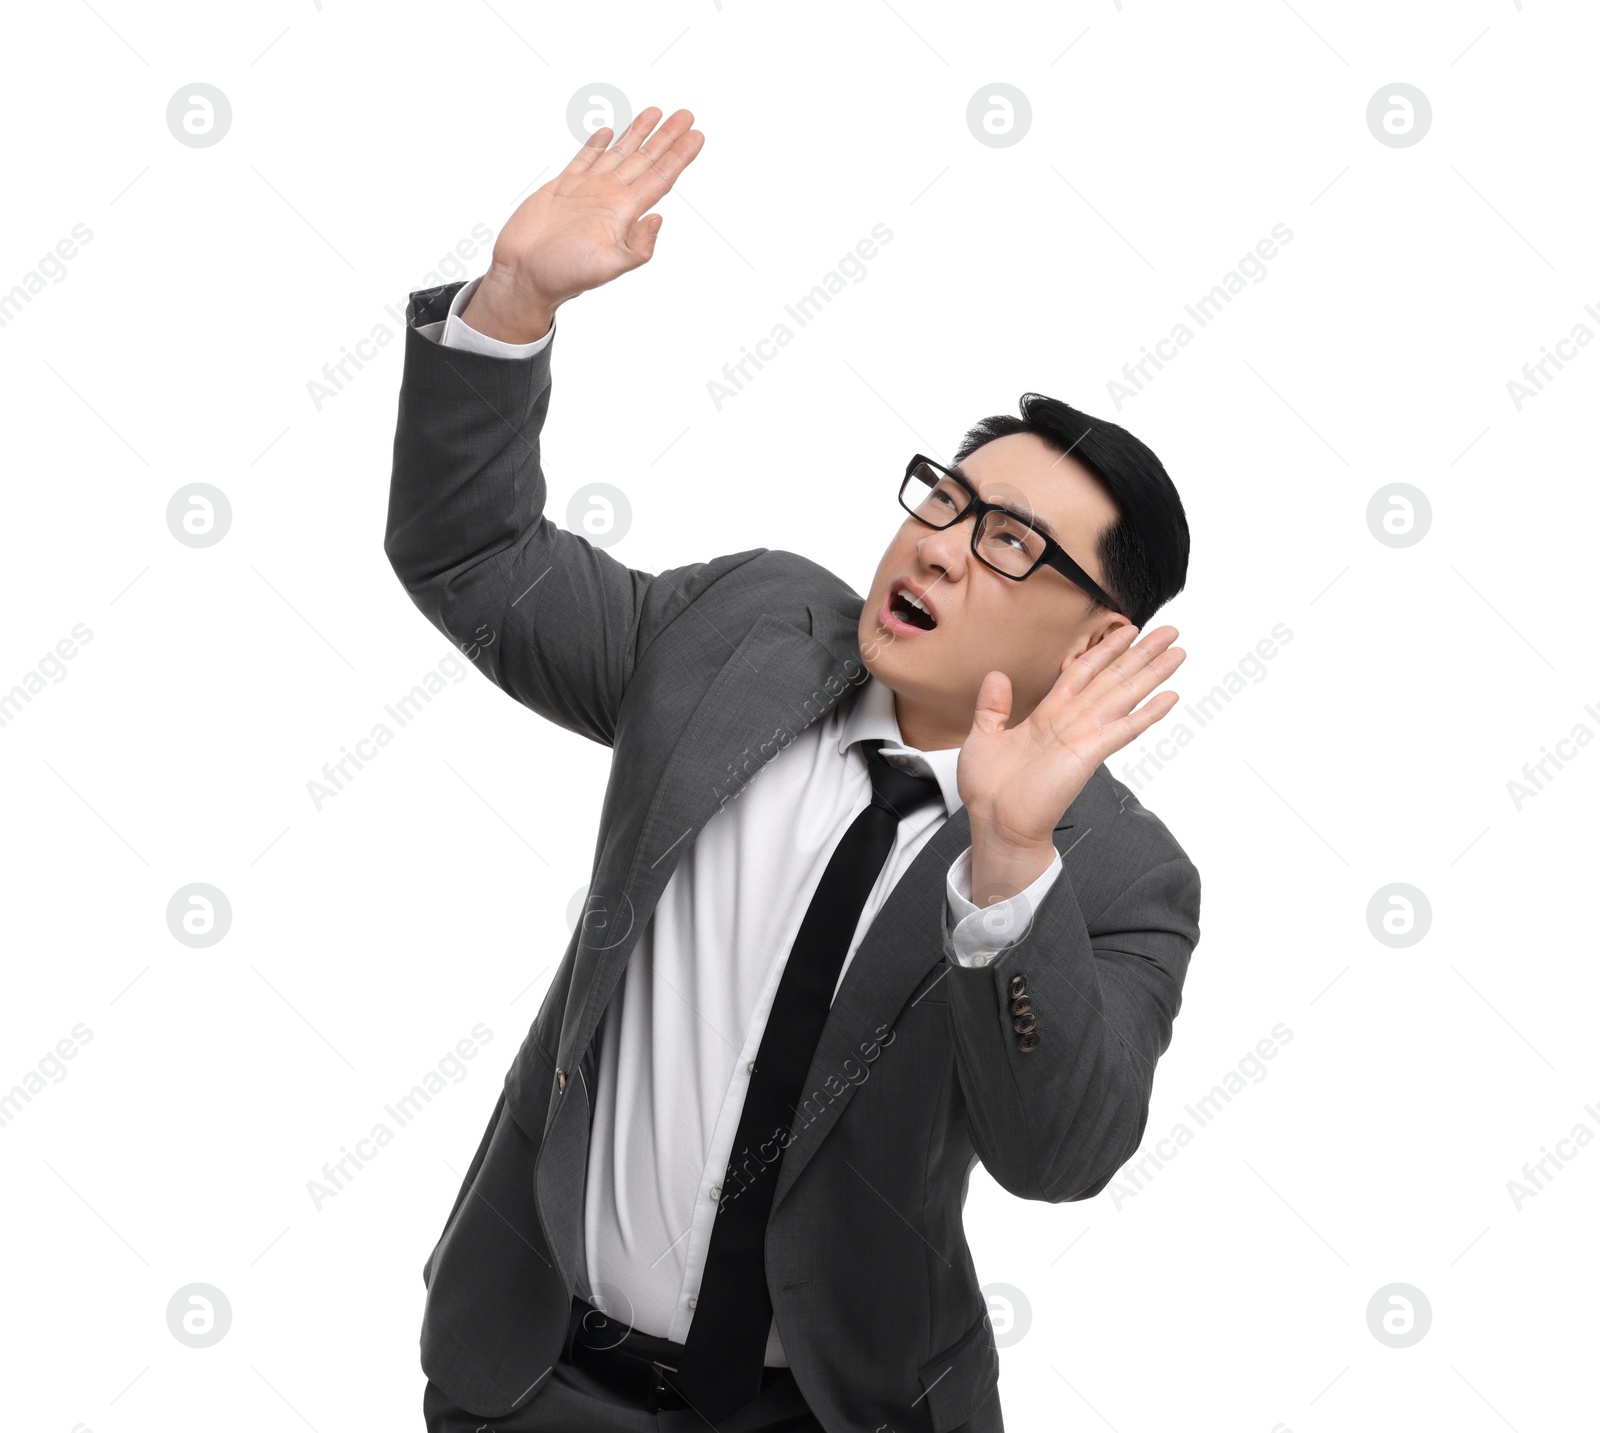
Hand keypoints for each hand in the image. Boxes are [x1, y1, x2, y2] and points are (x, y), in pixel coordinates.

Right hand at [462, 107, 704, 343]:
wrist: (523, 273)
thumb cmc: (563, 275)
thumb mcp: (607, 267)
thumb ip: (637, 248)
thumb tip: (658, 218)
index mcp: (623, 213)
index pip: (660, 178)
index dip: (679, 156)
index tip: (697, 136)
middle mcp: (609, 197)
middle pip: (646, 159)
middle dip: (666, 137)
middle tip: (686, 114)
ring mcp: (587, 189)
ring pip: (619, 153)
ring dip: (638, 133)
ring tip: (654, 112)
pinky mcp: (562, 186)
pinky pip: (585, 158)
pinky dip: (597, 144)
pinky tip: (610, 132)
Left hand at [958, 626, 1185, 898]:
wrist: (996, 825)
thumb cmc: (988, 791)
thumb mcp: (982, 738)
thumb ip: (992, 707)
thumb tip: (997, 675)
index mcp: (1047, 716)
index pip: (1082, 673)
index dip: (1105, 651)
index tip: (1125, 630)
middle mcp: (1071, 722)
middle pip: (1112, 679)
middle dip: (1140, 654)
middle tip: (1169, 632)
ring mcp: (1083, 737)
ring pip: (1124, 696)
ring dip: (1152, 673)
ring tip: (1179, 652)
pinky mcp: (1089, 754)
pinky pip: (1124, 729)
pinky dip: (1147, 713)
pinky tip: (1170, 697)